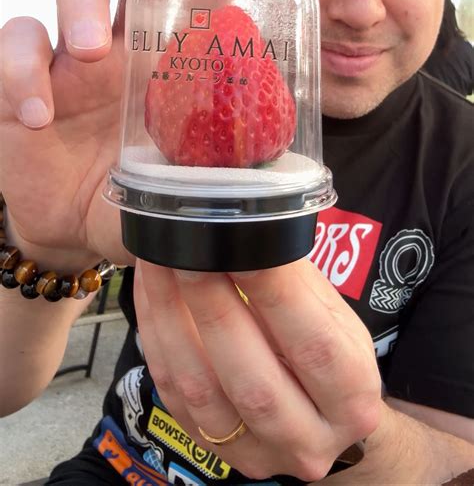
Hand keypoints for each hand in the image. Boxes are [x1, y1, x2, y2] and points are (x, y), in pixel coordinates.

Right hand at [0, 0, 186, 266]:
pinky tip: (39, 114)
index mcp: (164, 64)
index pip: (189, 2)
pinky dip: (23, 73)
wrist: (70, 225)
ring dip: (84, 8)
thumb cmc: (129, 193)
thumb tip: (274, 178)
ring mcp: (69, 56)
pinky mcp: (21, 79)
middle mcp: (121, 46)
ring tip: (92, 49)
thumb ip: (211, 174)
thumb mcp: (174, 184)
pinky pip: (15, 48)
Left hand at [134, 257, 380, 480]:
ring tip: (160, 259)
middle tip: (187, 248)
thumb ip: (294, 281)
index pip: (314, 345)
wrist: (316, 411)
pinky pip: (172, 390)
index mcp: (353, 399)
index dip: (275, 293)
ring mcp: (255, 451)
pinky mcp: (209, 447)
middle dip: (212, 305)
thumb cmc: (325, 347)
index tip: (242, 238)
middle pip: (253, 379)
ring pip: (201, 389)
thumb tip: (252, 227)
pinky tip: (152, 290)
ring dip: (171, 315)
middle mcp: (308, 439)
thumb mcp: (331, 313)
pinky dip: (157, 334)